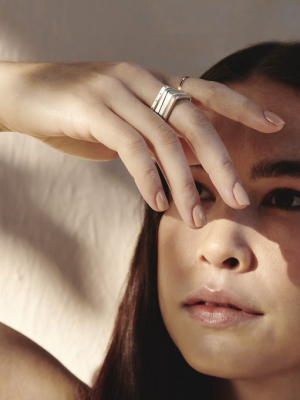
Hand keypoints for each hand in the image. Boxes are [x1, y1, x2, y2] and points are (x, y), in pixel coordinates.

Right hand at [0, 61, 284, 228]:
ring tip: (194, 219)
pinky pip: (130, 147)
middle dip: (221, 162)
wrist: (24, 94)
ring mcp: (116, 90)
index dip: (242, 107)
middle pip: (195, 120)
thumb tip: (194, 161)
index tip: (274, 124)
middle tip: (238, 199)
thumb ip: (158, 137)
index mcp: (153, 81)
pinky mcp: (91, 107)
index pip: (207, 91)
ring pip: (164, 139)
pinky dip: (148, 178)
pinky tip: (157, 203)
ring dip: (184, 184)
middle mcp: (141, 79)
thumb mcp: (125, 124)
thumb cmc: (77, 113)